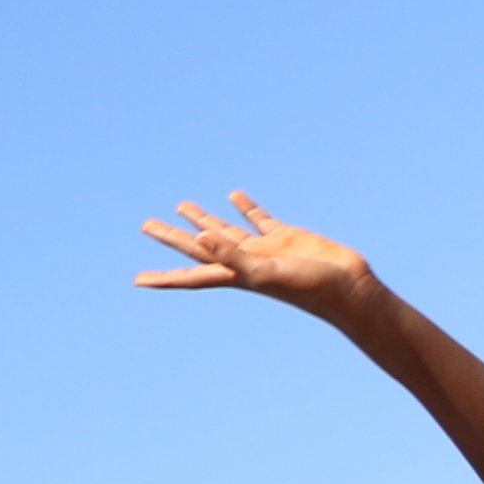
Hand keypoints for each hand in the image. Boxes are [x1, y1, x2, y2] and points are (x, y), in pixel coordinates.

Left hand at [135, 192, 377, 319]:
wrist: (347, 287)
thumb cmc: (306, 287)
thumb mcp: (264, 271)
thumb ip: (231, 256)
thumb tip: (198, 239)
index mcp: (233, 275)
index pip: (189, 275)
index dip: (163, 278)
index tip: (137, 281)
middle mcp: (243, 262)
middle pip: (198, 247)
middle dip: (172, 237)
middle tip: (146, 225)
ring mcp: (263, 249)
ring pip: (225, 231)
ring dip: (204, 220)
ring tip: (181, 205)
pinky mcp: (285, 236)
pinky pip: (259, 219)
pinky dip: (246, 208)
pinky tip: (234, 196)